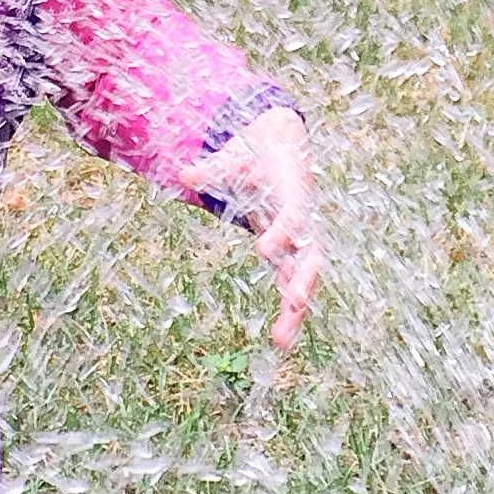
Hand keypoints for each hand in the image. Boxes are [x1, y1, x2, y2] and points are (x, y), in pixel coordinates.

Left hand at [180, 106, 319, 350]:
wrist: (281, 151)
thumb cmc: (257, 155)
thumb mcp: (235, 158)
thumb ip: (213, 170)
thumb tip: (183, 173)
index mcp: (294, 192)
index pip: (292, 216)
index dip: (282, 232)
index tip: (264, 250)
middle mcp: (303, 221)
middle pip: (309, 255)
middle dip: (303, 280)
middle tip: (296, 303)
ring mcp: (299, 241)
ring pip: (303, 278)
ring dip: (295, 309)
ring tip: (283, 342)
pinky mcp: (290, 254)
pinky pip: (291, 284)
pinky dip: (288, 310)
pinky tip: (281, 338)